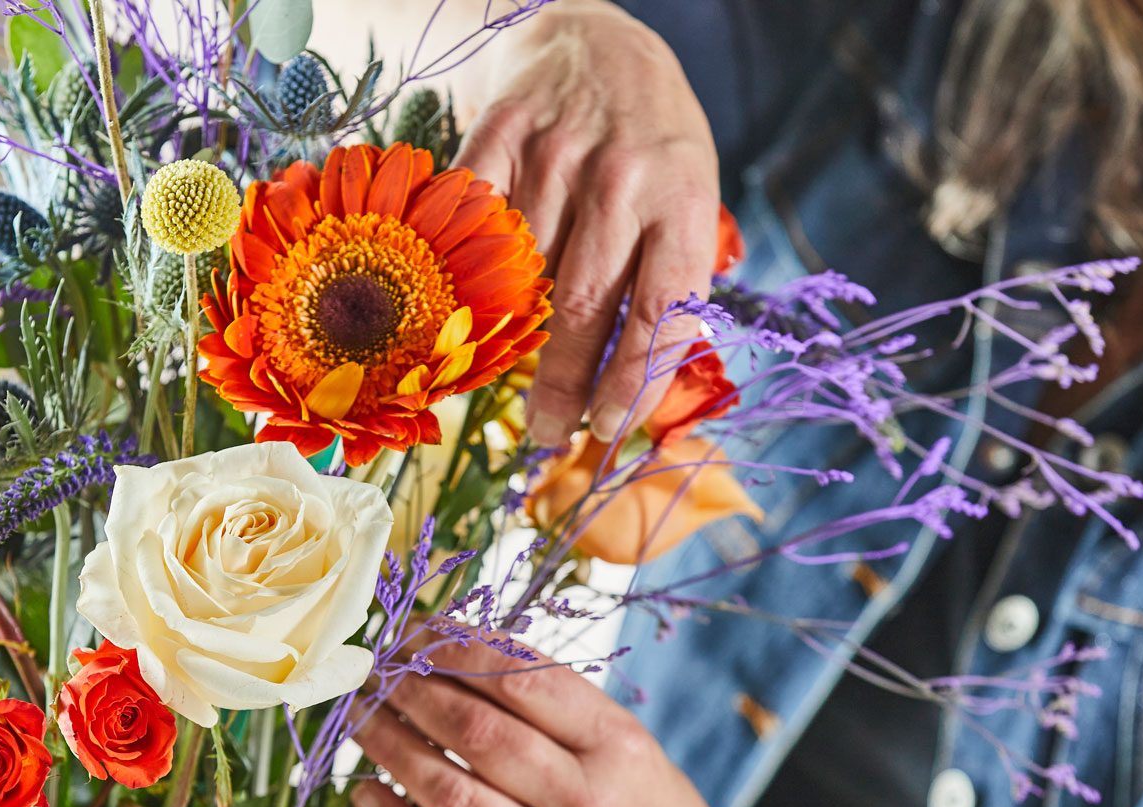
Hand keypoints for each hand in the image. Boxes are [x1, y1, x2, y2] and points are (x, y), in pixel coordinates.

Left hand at [351, 631, 994, 806]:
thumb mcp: (628, 747)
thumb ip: (554, 707)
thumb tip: (455, 653)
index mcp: (618, 747)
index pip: (523, 681)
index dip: (457, 649)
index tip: (416, 634)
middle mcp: (588, 803)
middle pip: (478, 734)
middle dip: (412, 692)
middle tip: (373, 671)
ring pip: (451, 794)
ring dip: (391, 749)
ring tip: (360, 720)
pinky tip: (365, 796)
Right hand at [450, 0, 721, 448]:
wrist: (589, 37)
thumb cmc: (646, 139)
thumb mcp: (686, 193)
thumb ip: (667, 277)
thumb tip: (640, 389)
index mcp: (683, 199)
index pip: (661, 311)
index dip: (634, 380)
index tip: (611, 425)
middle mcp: (622, 179)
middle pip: (583, 307)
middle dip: (563, 384)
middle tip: (548, 431)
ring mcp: (556, 153)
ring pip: (521, 275)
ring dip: (509, 344)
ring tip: (503, 383)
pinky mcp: (501, 135)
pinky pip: (472, 226)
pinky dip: (461, 278)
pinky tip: (456, 318)